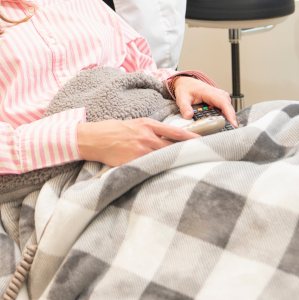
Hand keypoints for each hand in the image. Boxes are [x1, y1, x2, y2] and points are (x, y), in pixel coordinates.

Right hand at [77, 118, 199, 165]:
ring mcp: (140, 151)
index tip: (204, 141)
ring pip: (164, 158)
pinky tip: (167, 175)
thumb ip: (152, 129)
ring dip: (175, 163)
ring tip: (188, 168)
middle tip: (202, 157)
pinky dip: (159, 170)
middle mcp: (147, 137)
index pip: (176, 132)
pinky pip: (150, 168)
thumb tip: (168, 137)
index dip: (192, 138)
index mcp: (148, 125)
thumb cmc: (114, 130)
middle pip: (173, 147)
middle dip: (187, 152)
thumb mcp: (135, 124)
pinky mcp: (133, 163)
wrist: (95, 138)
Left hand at [173, 77, 237, 127]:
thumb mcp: (182, 98)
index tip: (233, 123)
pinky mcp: (220, 99)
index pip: (223, 103)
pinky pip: (226, 107)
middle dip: (231, 118)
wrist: (186, 83)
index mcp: (209, 92)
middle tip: (231, 130)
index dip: (229, 113)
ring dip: (229, 117)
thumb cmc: (186, 88)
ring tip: (227, 128)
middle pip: (228, 106)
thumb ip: (185, 107)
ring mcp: (220, 96)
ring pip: (228, 107)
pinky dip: (226, 115)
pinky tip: (223, 122)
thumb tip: (188, 117)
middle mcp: (217, 93)